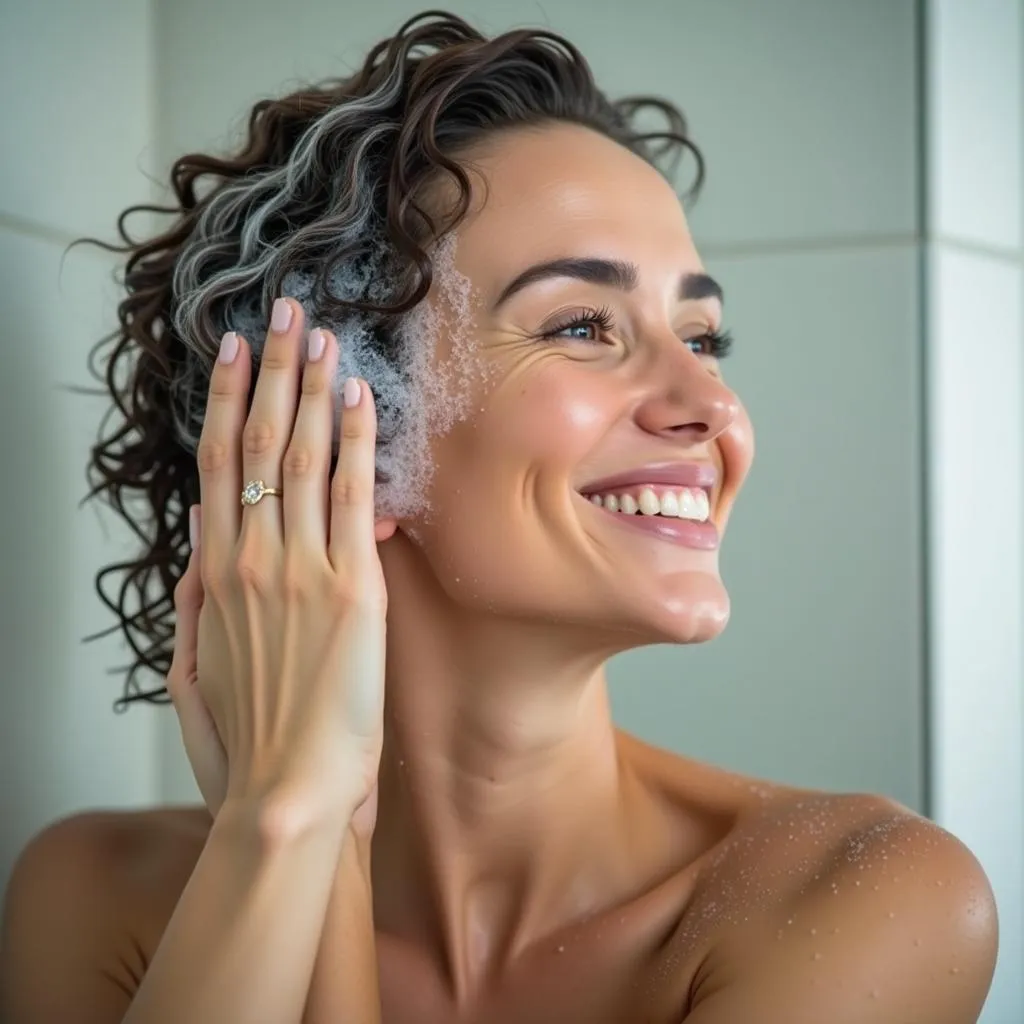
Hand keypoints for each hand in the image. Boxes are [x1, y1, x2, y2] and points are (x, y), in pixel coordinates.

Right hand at [166, 298, 390, 834]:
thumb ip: (195, 604)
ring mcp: (302, 570)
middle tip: (284, 314)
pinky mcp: (353, 591)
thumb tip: (200, 544)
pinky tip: (360, 399)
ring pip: (302, 458)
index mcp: (217, 575)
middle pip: (258, 443)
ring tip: (322, 336)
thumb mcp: (194, 673)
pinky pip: (353, 500)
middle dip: (272, 372)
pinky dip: (355, 444)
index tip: (234, 351)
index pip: (218, 465)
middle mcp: (253, 559)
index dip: (226, 400)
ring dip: (312, 389)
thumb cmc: (243, 744)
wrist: (285, 797)